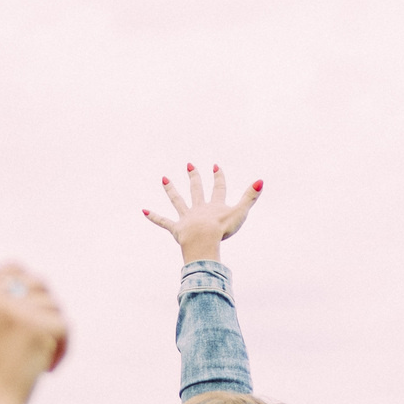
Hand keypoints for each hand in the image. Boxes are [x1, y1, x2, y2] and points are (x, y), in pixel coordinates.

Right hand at [0, 263, 68, 403]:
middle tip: (46, 332)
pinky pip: (64, 326)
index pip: (11, 270)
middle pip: (37, 282)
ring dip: (53, 333)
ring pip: (53, 306)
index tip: (32, 311)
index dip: (27, 288)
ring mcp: (16, 311)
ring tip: (42, 361)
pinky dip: (62, 349)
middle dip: (45, 307)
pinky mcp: (37, 327)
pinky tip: (49, 369)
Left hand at [143, 163, 261, 262]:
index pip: (218, 188)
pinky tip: (143, 211)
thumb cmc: (223, 229)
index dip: (217, 177)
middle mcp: (199, 209)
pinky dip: (154, 217)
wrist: (203, 239)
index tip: (215, 166)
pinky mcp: (177, 229)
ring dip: (171, 190)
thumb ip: (250, 197)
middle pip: (196, 190)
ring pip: (178, 201)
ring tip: (164, 179)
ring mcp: (187, 218)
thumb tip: (260, 180)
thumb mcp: (240, 212)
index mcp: (214, 206)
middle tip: (189, 165)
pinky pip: (164, 222)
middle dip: (193, 177)